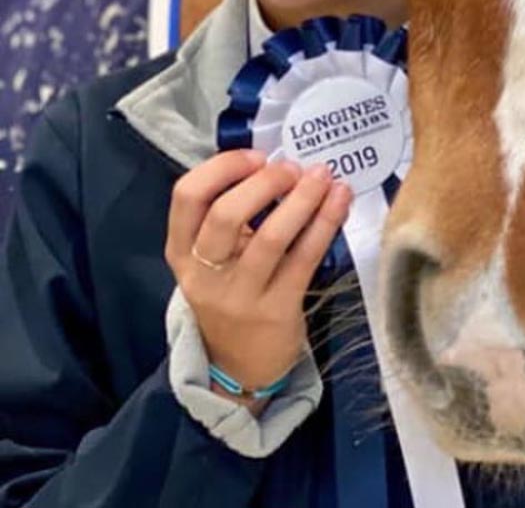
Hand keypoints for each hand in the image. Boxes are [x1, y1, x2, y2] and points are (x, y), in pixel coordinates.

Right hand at [165, 151, 352, 402]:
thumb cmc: (232, 293)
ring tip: (324, 176)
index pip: (187, 196)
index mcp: (183, 251)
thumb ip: (231, 215)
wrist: (238, 366)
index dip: (224, 167)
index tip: (257, 157)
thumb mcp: (213, 258)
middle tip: (293, 168)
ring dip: (302, 198)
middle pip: (226, 214)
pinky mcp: (276, 310)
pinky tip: (341, 199)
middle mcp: (204, 273)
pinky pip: (305, 257)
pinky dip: (326, 221)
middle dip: (266, 182)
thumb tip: (276, 162)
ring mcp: (240, 295)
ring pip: (271, 236)